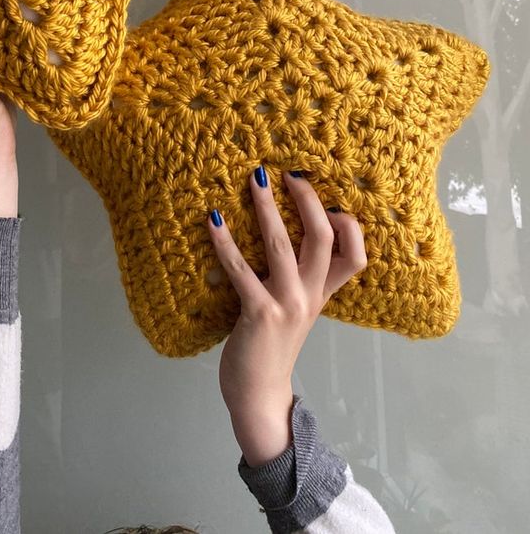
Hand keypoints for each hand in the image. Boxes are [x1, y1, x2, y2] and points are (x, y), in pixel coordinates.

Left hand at [207, 166, 366, 466]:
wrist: (259, 396)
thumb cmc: (271, 348)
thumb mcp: (296, 311)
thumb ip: (299, 280)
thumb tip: (283, 235)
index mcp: (320, 294)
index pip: (355, 256)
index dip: (349, 225)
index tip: (332, 197)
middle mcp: (309, 296)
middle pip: (322, 238)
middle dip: (308, 200)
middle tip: (290, 173)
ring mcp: (286, 304)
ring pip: (281, 245)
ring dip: (266, 208)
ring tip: (255, 180)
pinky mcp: (258, 313)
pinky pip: (240, 270)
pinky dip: (225, 242)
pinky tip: (213, 221)